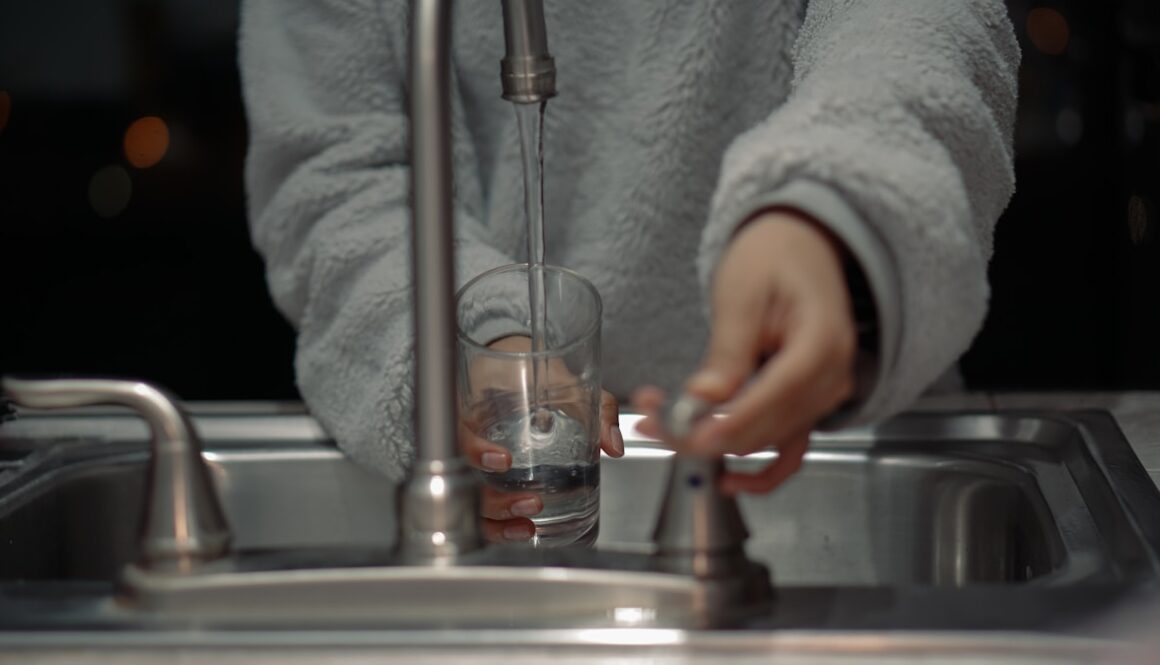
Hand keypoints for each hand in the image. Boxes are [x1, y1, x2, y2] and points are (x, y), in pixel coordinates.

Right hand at [460, 335, 622, 542]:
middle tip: (533, 503)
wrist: (524, 368)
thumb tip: (614, 445)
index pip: (460, 434)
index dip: (475, 451)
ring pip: (471, 502)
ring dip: (496, 521)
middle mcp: (472, 440)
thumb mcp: (569, 383)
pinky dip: (500, 527)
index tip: (503, 460)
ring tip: (527, 527)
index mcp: (478, 410)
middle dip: (495, 501)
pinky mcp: (491, 480)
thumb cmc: (538, 373)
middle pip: (464, 479)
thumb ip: (597, 408)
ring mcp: (479, 464)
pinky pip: (485, 509)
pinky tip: (524, 531)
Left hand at [634, 210, 856, 494]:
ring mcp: (823, 397)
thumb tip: (703, 401)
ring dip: (713, 442)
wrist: (803, 244)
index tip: (680, 433)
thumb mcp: (742, 295)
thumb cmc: (774, 257)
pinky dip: (761, 472)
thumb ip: (727, 353)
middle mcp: (830, 380)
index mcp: (820, 345)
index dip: (724, 423)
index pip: (771, 399)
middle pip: (763, 428)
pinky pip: (790, 450)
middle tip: (646, 419)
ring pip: (766, 441)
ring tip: (658, 423)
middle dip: (701, 432)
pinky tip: (726, 481)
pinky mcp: (808, 405)